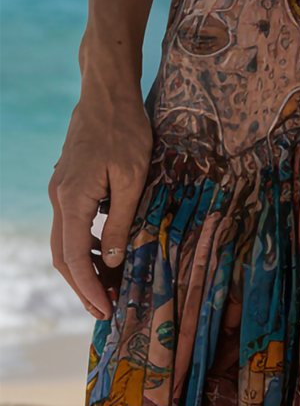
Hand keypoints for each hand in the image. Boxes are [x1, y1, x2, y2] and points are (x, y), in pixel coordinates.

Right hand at [48, 86, 151, 320]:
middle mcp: (59, 198)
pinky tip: (105, 253)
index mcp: (72, 200)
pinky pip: (72, 224)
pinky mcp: (69, 184)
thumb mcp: (133, 180)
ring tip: (110, 286)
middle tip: (105, 310)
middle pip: (62, 255)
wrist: (107, 95)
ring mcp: (60, 191)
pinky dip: (85, 245)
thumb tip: (111, 260)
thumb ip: (121, 221)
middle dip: (83, 286)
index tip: (104, 310)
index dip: (88, 288)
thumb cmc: (126, 132)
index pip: (72, 258)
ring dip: (84, 267)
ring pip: (64, 241)